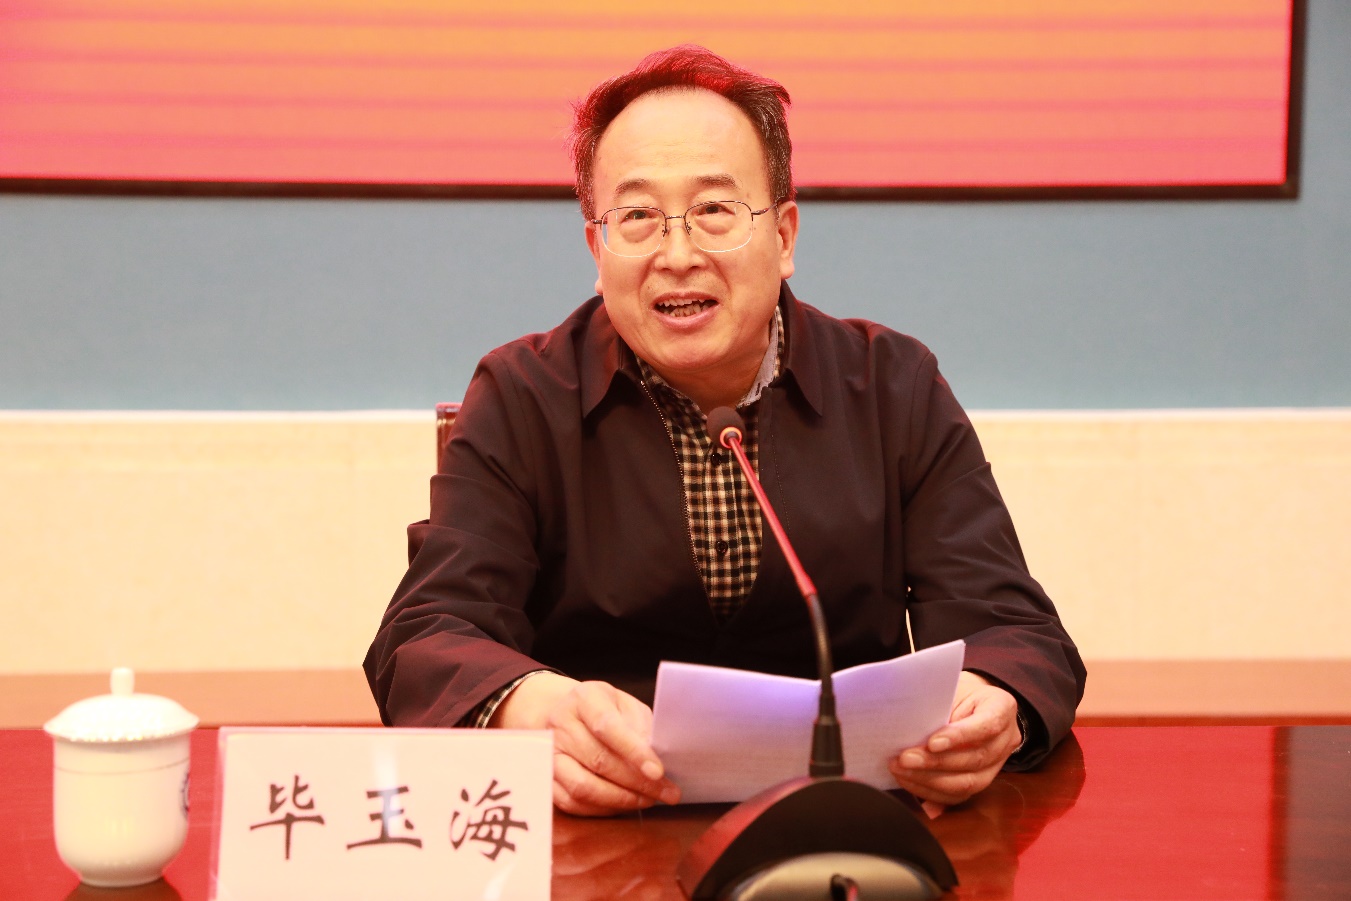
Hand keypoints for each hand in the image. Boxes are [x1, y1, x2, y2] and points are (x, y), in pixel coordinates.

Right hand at [490, 672, 680, 815]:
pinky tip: (624, 804)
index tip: (658, 771)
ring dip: (620, 799)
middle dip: (637, 782)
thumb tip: (657, 758)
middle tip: (667, 793)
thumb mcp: (626, 705)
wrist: (561, 712)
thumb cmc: (603, 709)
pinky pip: (572, 802)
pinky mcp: (545, 778)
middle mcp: (560, 724)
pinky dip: (602, 809)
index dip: (634, 751)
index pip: (607, 725)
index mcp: (584, 698)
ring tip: (648, 800)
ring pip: (582, 786)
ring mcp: (547, 753)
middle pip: (598, 760)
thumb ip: (641, 726)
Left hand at [888, 671, 1021, 815]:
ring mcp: (997, 764)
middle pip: (976, 758)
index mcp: (1002, 707)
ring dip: (930, 780)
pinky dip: (931, 791)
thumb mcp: (949, 686)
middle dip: (936, 762)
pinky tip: (910, 781)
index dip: (960, 737)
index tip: (931, 742)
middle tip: (905, 759)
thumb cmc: (956, 691)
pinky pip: (959, 795)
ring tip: (902, 771)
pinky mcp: (981, 781)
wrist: (970, 702)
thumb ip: (937, 705)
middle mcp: (1006, 739)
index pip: (987, 725)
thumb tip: (907, 724)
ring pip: (969, 782)